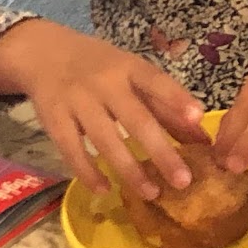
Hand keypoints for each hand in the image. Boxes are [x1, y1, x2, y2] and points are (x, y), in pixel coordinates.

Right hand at [0, 19, 208, 198]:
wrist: (45, 54)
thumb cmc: (103, 68)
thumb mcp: (134, 77)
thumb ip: (167, 106)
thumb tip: (203, 140)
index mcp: (129, 68)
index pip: (156, 81)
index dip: (177, 98)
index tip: (199, 117)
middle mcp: (105, 83)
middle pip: (135, 119)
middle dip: (160, 151)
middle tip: (183, 181)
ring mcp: (77, 101)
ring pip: (106, 140)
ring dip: (129, 170)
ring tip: (152, 194)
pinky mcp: (53, 119)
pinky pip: (71, 150)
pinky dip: (88, 172)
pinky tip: (105, 190)